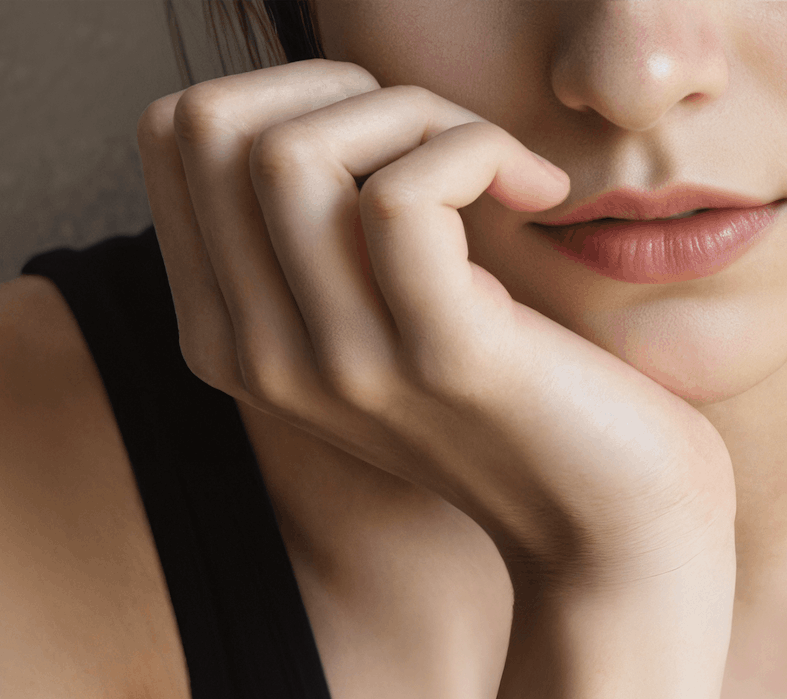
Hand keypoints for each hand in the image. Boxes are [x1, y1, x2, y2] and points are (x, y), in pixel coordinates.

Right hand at [138, 60, 736, 597]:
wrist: (612, 524)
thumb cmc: (519, 397)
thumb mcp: (382, 314)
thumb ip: (313, 236)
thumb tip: (293, 99)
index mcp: (231, 340)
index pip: (175, 135)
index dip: (288, 89)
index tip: (393, 139)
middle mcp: (263, 362)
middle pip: (213, 130)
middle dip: (341, 87)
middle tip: (446, 141)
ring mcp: (344, 367)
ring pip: (292, 151)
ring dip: (416, 111)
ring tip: (497, 165)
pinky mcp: (442, 358)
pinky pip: (402, 193)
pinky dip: (478, 147)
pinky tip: (538, 189)